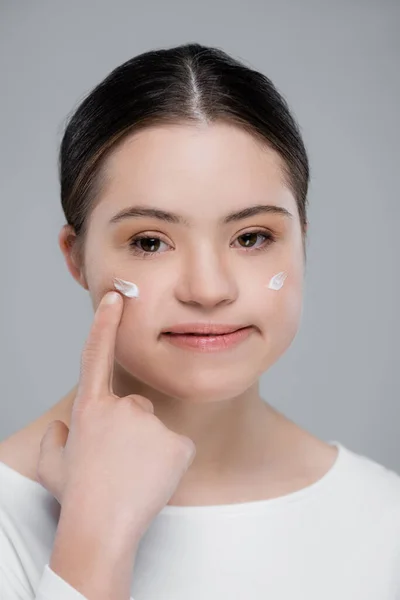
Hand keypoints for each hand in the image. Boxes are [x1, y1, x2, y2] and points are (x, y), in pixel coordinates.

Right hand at [37, 290, 195, 543]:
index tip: (116, 297)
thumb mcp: (53, 464)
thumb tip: (67, 429)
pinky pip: (178, 448)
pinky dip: (170, 463)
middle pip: (136, 408)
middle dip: (131, 431)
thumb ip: (57, 439)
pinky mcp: (176, 442)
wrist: (100, 528)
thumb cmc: (76, 496)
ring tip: (134, 475)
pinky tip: (153, 479)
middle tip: (119, 463)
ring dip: (150, 448)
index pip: (97, 355)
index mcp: (90, 408)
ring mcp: (150, 422)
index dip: (105, 324)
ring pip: (157, 429)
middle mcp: (122, 406)